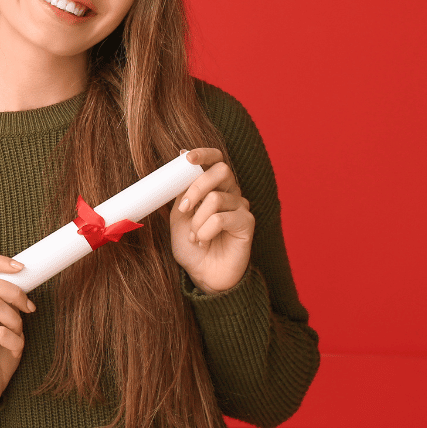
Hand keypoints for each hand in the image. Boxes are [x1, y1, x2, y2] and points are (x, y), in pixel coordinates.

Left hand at [169, 148, 254, 293]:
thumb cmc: (191, 244)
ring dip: (197, 219)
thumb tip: (179, 163)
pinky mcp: (247, 223)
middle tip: (184, 209)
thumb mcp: (179, 215)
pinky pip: (222, 218)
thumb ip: (182, 191)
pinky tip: (204, 241)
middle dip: (197, 187)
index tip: (185, 157)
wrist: (202, 273)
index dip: (204, 153)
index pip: (216, 159)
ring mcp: (241, 207)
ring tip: (195, 236)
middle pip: (221, 170)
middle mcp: (230, 192)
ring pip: (216, 198)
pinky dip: (205, 230)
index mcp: (213, 186)